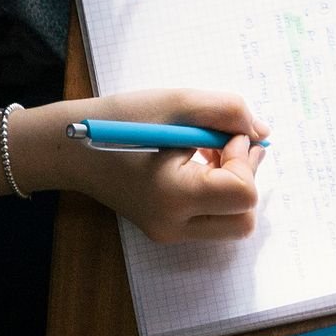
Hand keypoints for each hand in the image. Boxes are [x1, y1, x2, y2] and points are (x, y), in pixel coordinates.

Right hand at [15, 88, 267, 241]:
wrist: (73, 148)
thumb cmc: (122, 120)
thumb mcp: (179, 102)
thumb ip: (229, 111)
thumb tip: (262, 133)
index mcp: (174, 196)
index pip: (243, 193)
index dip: (243, 158)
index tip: (224, 133)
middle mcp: (173, 225)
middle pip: (244, 218)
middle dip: (245, 177)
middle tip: (224, 143)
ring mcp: (169, 233)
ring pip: (232, 222)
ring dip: (234, 185)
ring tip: (207, 152)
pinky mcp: (166, 230)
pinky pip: (212, 219)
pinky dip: (217, 191)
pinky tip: (195, 163)